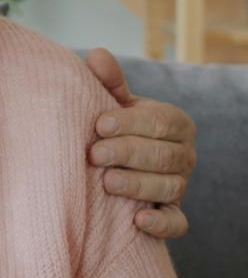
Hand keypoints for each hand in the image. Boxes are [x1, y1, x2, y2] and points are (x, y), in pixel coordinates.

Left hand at [84, 48, 196, 239]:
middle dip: (127, 154)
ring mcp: (180, 186)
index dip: (130, 123)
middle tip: (93, 155)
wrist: (119, 162)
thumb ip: (109, 81)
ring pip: (168, 187)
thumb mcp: (115, 103)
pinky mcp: (173, 214)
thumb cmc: (117, 127)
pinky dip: (161, 224)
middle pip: (163, 156)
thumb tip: (97, 54)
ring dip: (137, 185)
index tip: (98, 125)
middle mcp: (185, 155)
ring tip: (106, 183)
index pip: (160, 122)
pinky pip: (177, 223)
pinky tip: (138, 220)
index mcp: (176, 123)